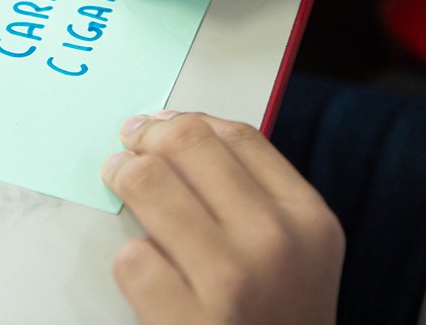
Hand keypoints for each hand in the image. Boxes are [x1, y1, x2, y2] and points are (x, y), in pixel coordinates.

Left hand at [103, 111, 342, 324]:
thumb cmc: (281, 319)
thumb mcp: (299, 253)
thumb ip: (256, 194)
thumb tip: (179, 133)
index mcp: (307, 218)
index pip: (238, 136)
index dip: (187, 120)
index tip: (159, 123)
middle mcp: (274, 241)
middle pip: (188, 146)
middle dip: (146, 138)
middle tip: (127, 147)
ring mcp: (230, 281)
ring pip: (149, 186)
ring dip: (123, 179)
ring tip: (118, 183)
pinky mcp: (185, 321)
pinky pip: (132, 258)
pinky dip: (130, 260)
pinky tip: (145, 271)